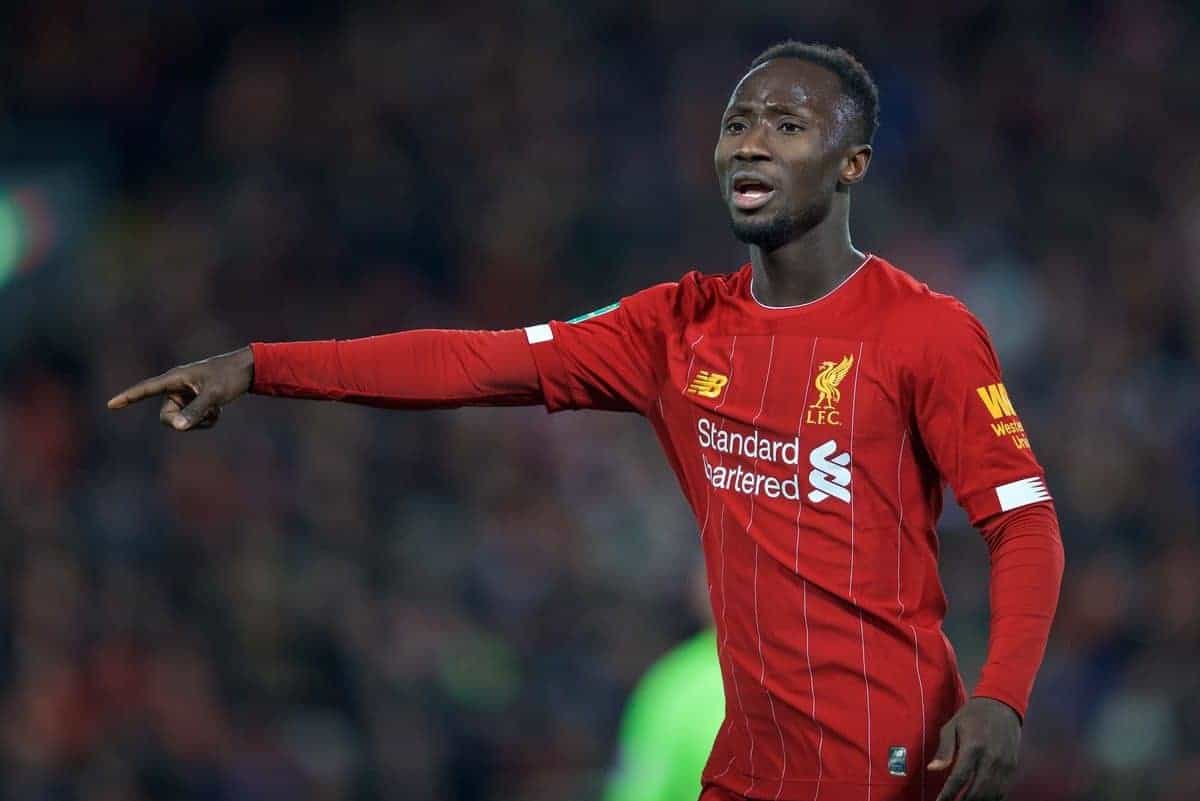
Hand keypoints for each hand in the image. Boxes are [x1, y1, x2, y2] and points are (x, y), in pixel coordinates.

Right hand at [107, 346, 254, 430]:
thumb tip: (177, 427)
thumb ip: (195, 411)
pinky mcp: (195, 402)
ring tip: (216, 408)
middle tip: (208, 412)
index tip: (110, 405)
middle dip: (185, 420)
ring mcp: (186, 396)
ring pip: (182, 421)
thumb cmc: (229, 377)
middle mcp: (177, 388)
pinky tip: (219, 410)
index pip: (146, 389)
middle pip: (168, 416)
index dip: (128, 397)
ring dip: (200, 420)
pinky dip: (206, 419)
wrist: (248, 370)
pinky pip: (194, 420)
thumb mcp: (213, 395)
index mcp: (175, 379)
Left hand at [928, 697, 1020, 800]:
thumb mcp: (952, 726)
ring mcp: (1004, 766)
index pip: (959, 778)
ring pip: (991, 795)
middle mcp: (991, 759)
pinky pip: (1002, 792)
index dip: (948, 794)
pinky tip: (979, 799)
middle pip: (976, 792)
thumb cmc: (972, 716)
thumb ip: (944, 749)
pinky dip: (990, 799)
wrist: (1002, 706)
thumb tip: (932, 769)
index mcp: (973, 747)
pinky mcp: (1012, 768)